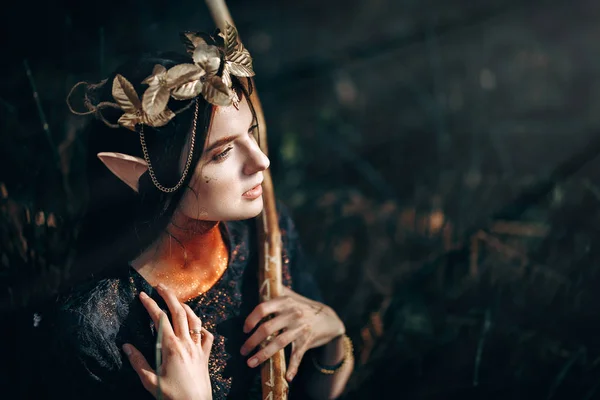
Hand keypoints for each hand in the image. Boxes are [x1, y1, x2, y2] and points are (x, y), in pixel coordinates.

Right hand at [122, 284, 213, 399]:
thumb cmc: (172, 396)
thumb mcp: (150, 382)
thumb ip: (139, 362)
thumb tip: (126, 347)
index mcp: (171, 347)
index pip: (160, 319)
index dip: (150, 305)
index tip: (142, 295)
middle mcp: (187, 343)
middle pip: (179, 312)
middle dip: (169, 296)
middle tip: (160, 286)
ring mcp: (198, 348)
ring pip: (194, 320)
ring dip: (185, 307)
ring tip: (176, 300)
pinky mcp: (206, 355)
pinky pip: (207, 335)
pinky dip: (201, 326)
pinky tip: (196, 325)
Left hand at [240, 286, 344, 381]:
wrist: (329, 318)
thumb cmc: (303, 307)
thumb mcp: (291, 296)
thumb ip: (276, 290)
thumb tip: (258, 277)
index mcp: (285, 302)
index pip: (263, 308)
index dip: (250, 319)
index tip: (244, 329)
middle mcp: (292, 314)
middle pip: (267, 328)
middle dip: (252, 341)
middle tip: (242, 351)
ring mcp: (300, 328)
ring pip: (279, 343)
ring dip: (263, 354)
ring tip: (251, 363)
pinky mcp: (307, 340)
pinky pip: (298, 355)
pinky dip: (293, 366)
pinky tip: (287, 377)